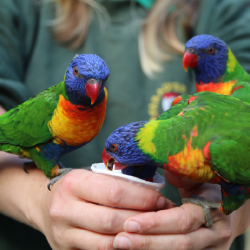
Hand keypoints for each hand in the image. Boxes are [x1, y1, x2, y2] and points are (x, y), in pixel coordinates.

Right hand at [36, 169, 173, 249]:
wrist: (46, 205)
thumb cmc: (77, 188)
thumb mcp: (93, 177)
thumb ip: (117, 183)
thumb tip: (153, 193)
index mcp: (74, 183)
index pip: (115, 193)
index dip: (142, 198)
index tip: (161, 200)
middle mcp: (64, 209)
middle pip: (112, 220)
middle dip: (143, 219)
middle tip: (161, 216)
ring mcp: (63, 234)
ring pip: (107, 243)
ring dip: (134, 237)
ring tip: (150, 229)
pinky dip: (120, 247)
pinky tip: (133, 239)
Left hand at [113, 171, 249, 249]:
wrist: (225, 204)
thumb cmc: (206, 184)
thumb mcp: (195, 175)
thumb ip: (178, 175)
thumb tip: (155, 171)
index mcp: (214, 209)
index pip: (182, 220)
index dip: (155, 223)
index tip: (129, 223)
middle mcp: (215, 233)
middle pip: (180, 243)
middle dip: (148, 243)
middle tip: (121, 240)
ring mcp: (212, 248)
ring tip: (124, 245)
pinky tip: (139, 248)